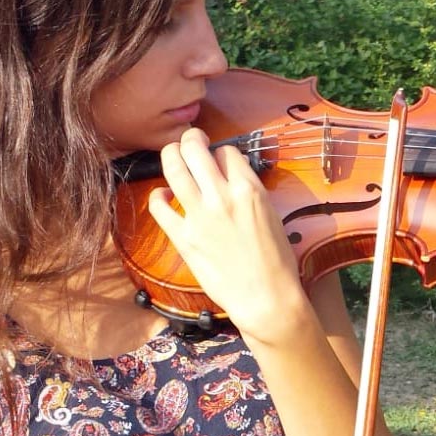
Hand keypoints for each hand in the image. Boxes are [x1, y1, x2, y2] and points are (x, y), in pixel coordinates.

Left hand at [146, 128, 309, 342]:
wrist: (266, 296)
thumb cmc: (277, 260)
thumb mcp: (272, 215)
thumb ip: (250, 193)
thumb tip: (233, 180)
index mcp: (249, 189)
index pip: (227, 152)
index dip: (222, 153)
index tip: (220, 161)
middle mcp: (221, 196)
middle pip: (196, 149)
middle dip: (191, 139)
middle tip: (191, 140)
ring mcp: (199, 215)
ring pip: (174, 168)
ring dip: (171, 154)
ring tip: (173, 153)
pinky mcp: (183, 237)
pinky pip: (159, 206)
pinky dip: (158, 195)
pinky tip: (163, 195)